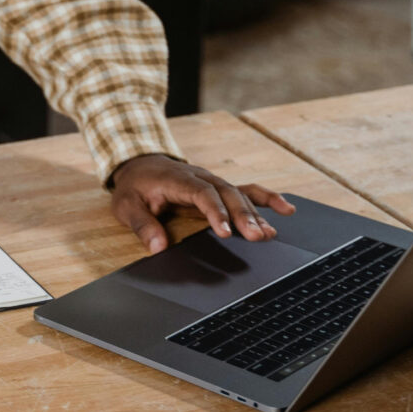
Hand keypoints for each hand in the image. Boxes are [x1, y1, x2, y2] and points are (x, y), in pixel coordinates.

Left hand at [110, 154, 295, 253]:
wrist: (139, 164)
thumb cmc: (134, 187)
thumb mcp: (126, 206)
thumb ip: (142, 225)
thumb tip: (158, 247)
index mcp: (177, 179)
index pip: (201, 193)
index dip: (216, 212)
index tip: (226, 232)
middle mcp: (200, 176)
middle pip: (227, 193)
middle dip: (243, 215)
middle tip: (257, 237)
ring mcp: (212, 180)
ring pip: (238, 194)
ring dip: (255, 214)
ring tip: (268, 234)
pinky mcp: (219, 187)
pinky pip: (246, 190)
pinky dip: (266, 199)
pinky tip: (286, 209)